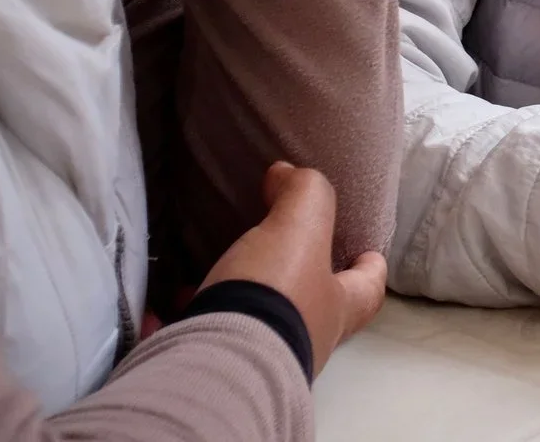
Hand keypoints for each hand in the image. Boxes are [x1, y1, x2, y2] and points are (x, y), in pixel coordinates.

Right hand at [200, 162, 388, 375]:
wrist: (217, 364)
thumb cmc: (274, 294)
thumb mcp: (299, 229)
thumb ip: (304, 195)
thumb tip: (288, 174)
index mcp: (336, 308)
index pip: (369, 288)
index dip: (371, 268)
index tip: (370, 252)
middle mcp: (306, 339)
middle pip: (313, 308)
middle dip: (299, 282)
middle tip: (280, 254)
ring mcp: (260, 356)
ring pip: (255, 323)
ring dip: (240, 300)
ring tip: (214, 275)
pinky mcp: (213, 365)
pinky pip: (202, 337)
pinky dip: (188, 319)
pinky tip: (167, 302)